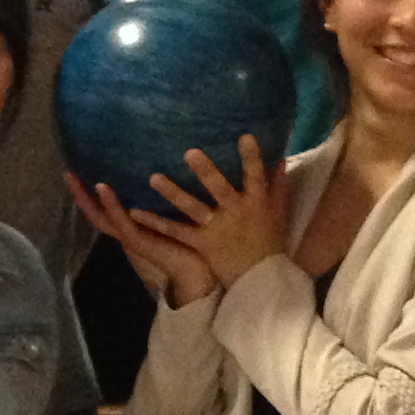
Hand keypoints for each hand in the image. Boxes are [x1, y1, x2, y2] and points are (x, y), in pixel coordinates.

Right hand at [64, 171, 217, 307]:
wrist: (199, 271)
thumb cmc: (190, 244)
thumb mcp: (171, 218)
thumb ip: (163, 202)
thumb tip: (163, 175)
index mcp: (132, 228)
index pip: (105, 210)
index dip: (91, 195)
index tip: (80, 173)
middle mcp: (126, 233)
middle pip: (95, 214)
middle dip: (80, 195)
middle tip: (66, 174)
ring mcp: (130, 238)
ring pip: (101, 217)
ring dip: (87, 198)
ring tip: (73, 179)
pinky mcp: (137, 240)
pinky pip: (120, 220)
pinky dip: (110, 204)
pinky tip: (102, 187)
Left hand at [141, 136, 286, 289]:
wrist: (258, 278)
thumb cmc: (270, 240)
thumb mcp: (278, 211)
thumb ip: (277, 185)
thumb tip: (279, 157)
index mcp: (255, 202)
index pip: (255, 176)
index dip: (251, 157)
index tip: (244, 136)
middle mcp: (234, 212)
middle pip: (219, 189)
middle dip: (206, 171)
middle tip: (189, 152)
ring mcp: (215, 228)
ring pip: (192, 208)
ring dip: (172, 193)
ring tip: (153, 177)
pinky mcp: (199, 242)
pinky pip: (175, 231)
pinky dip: (156, 222)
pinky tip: (135, 211)